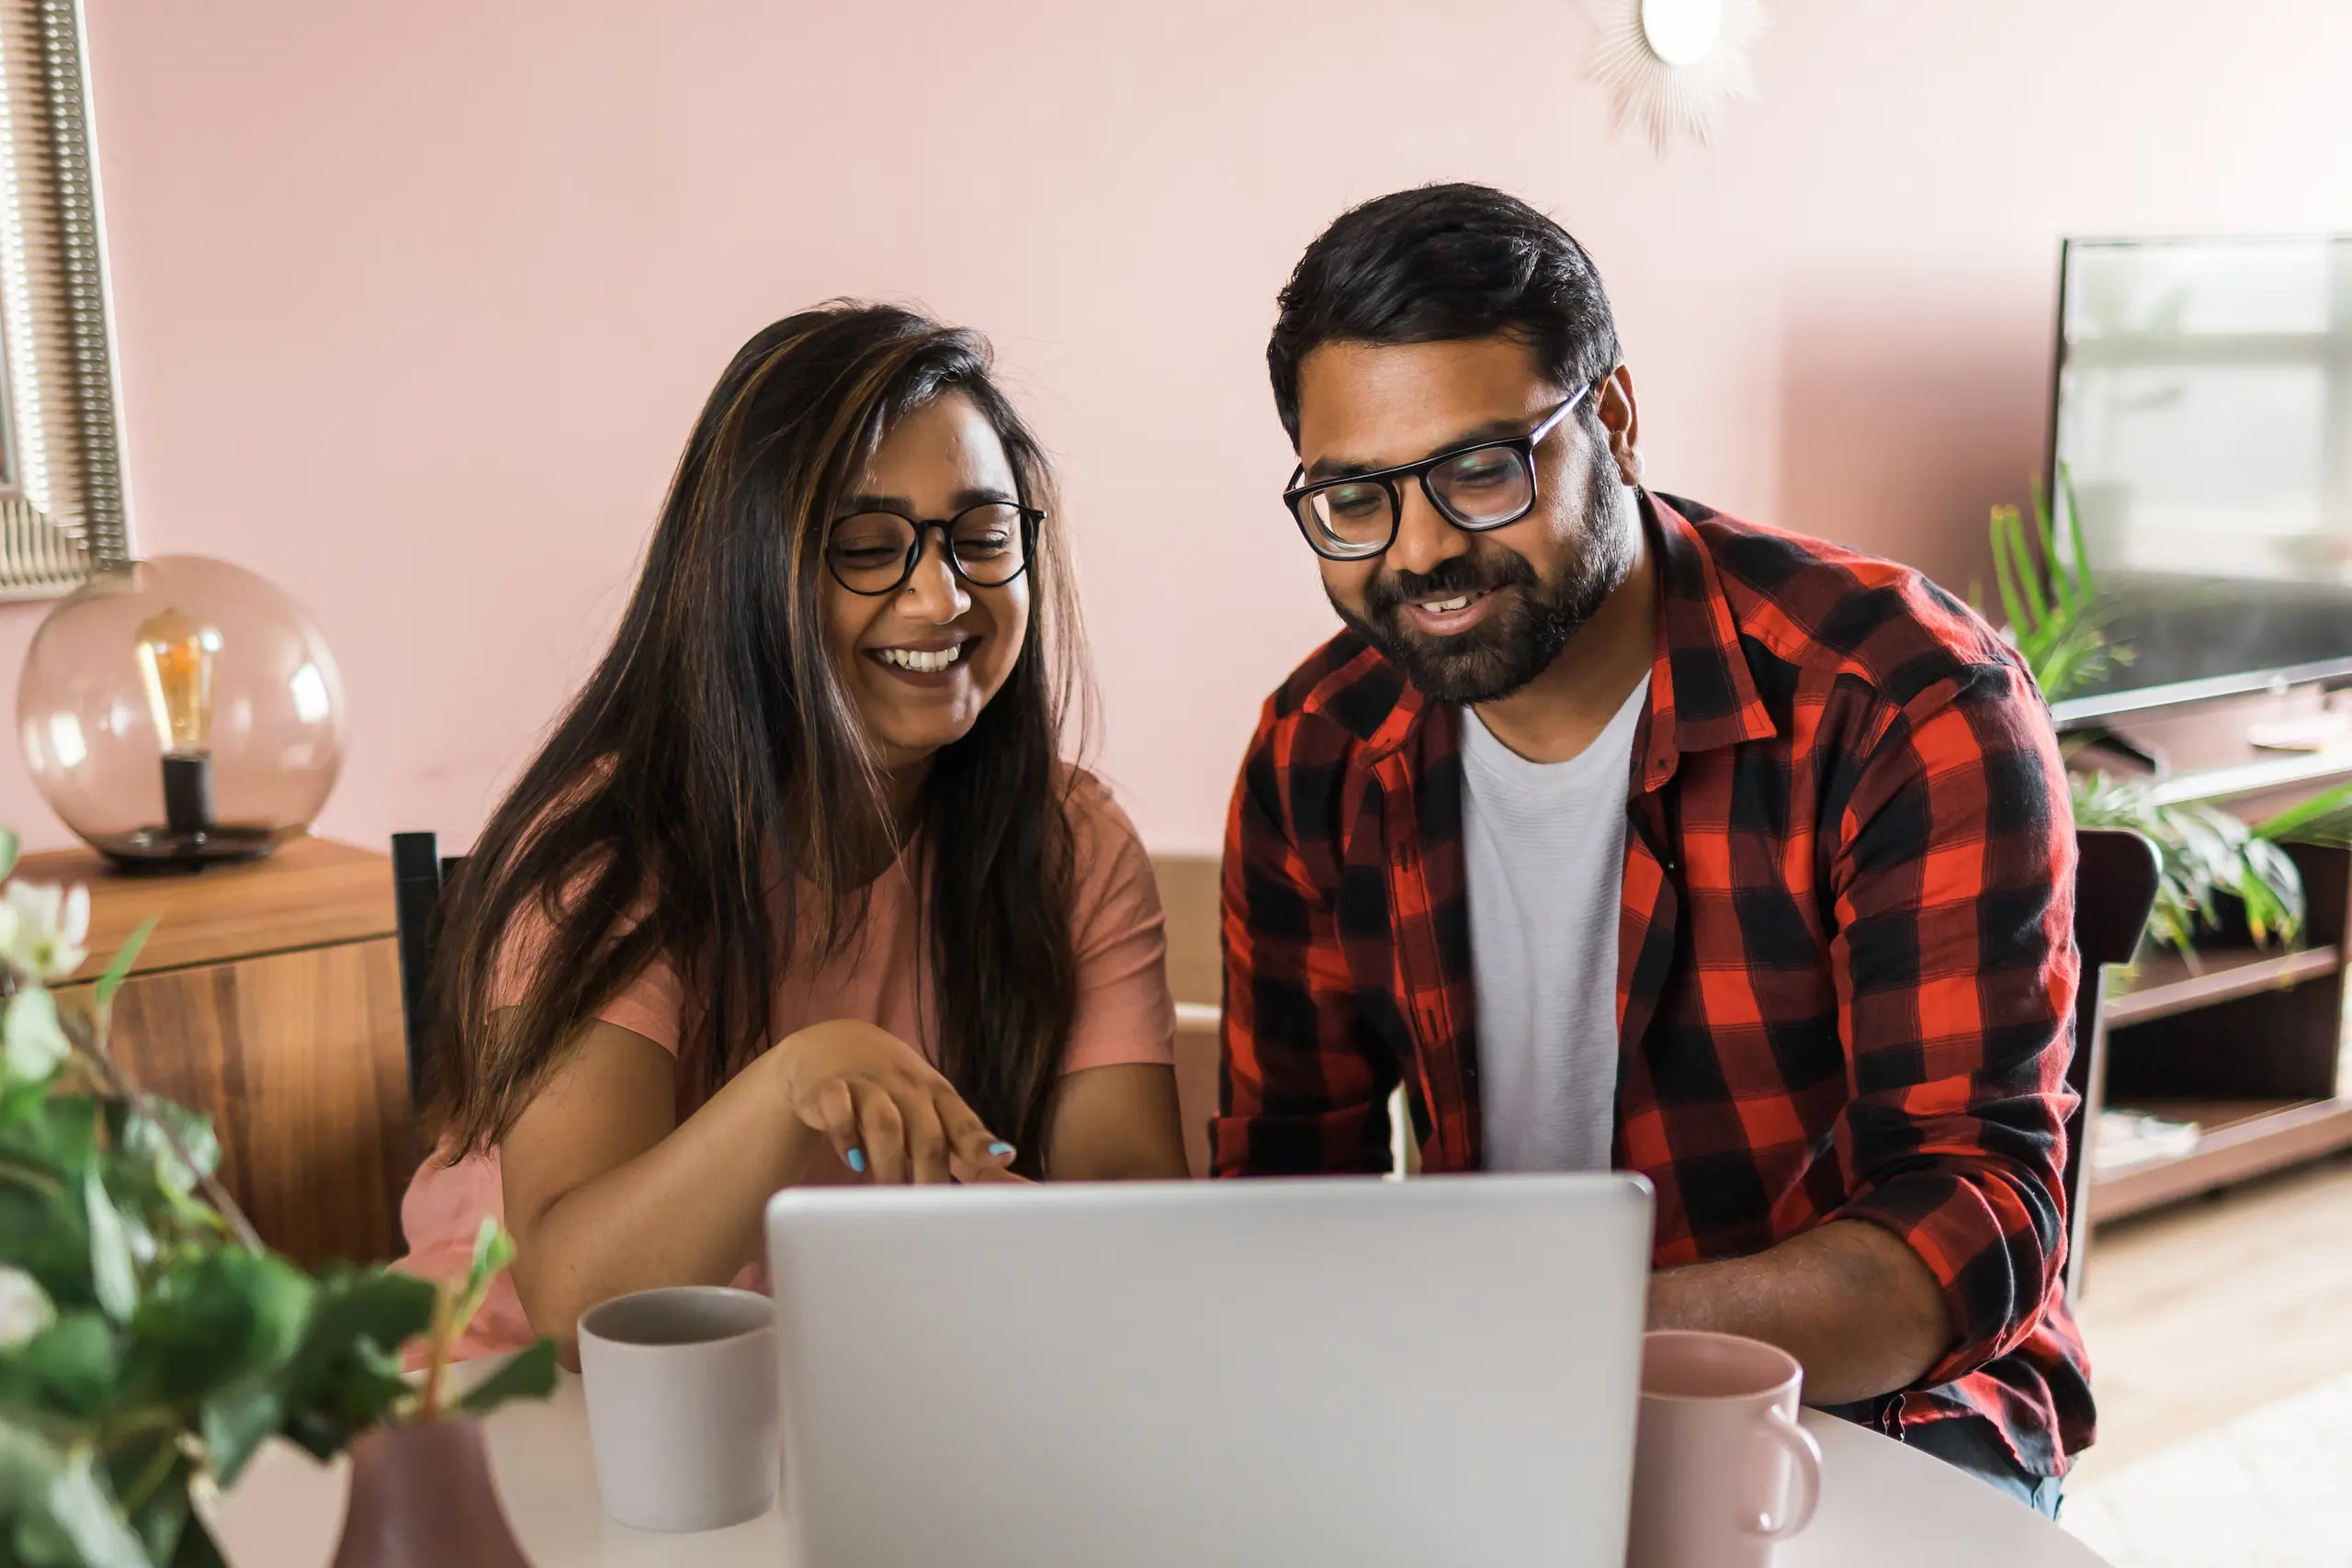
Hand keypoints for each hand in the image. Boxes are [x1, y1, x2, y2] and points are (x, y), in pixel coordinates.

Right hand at [771, 1019, 1017, 1184]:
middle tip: (927, 1214)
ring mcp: (866, 1083)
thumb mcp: (935, 1111)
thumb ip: (969, 1149)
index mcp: (936, 1093)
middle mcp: (905, 1086)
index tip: (1002, 1159)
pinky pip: (837, 1108)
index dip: (980, 1143)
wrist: (833, 1044)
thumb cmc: (895, 1089)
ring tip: (890, 1194)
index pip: (962, 1119)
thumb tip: (1015, 1182)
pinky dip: (846, 1137)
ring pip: (885, 1124)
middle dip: (930, 1174)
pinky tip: (852, 1161)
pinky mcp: (827, 1087)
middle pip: (926, 1132)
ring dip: (890, 1164)